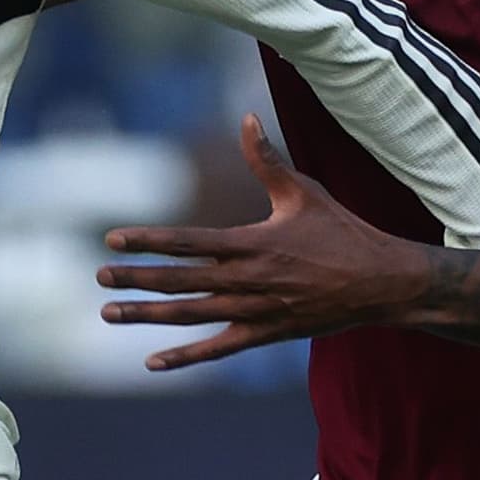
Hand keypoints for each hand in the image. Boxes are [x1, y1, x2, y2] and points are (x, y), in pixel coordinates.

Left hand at [98, 114, 435, 370]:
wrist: (381, 284)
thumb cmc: (343, 232)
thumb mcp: (303, 192)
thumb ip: (267, 159)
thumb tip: (246, 117)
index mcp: (253, 243)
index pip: (188, 242)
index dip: (149, 241)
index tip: (112, 240)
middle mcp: (248, 280)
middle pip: (180, 281)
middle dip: (136, 280)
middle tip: (99, 277)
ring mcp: (255, 312)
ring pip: (190, 316)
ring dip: (147, 316)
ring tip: (109, 313)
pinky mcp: (265, 335)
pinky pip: (218, 350)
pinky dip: (186, 358)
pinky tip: (153, 362)